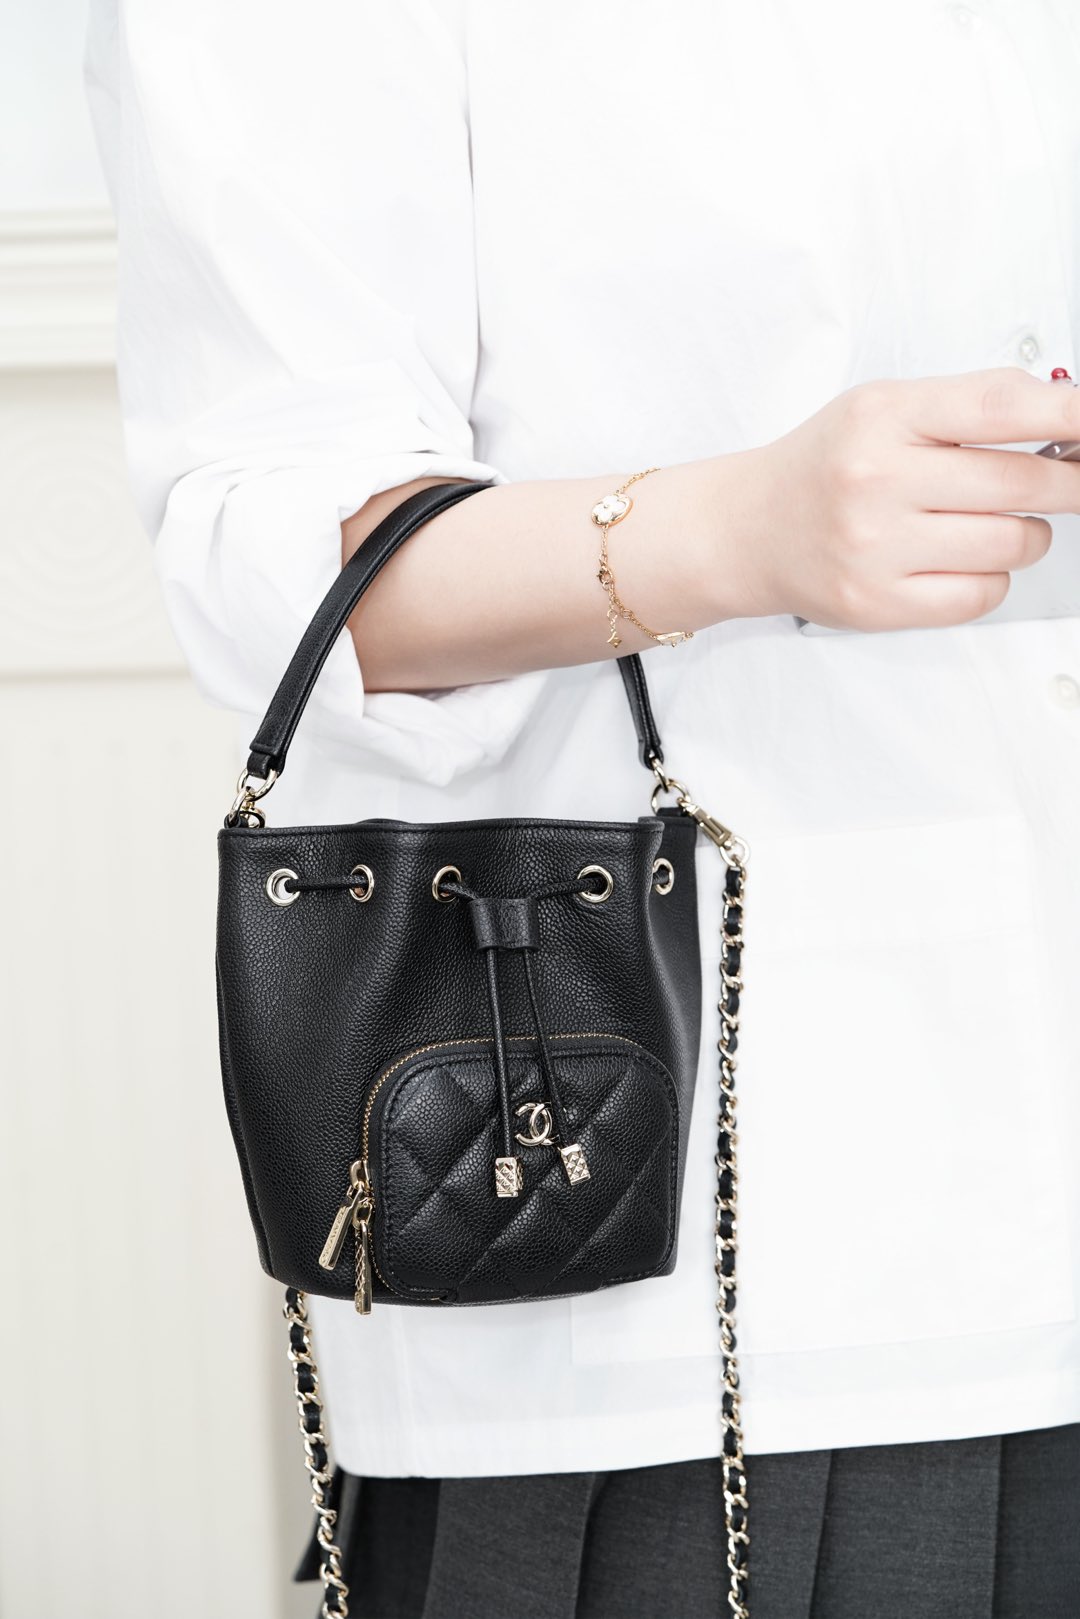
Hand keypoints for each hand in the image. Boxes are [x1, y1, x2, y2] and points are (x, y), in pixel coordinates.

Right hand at [733, 366, 1079, 629]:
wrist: (749, 530)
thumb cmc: (823, 467)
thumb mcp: (882, 407)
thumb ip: (969, 404)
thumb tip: (1065, 413)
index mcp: (881, 418)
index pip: (1000, 408)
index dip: (1069, 419)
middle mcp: (875, 481)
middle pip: (1020, 484)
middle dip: (1066, 483)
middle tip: (1072, 480)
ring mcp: (875, 549)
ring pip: (1011, 544)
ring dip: (1025, 534)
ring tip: (992, 522)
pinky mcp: (878, 604)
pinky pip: (981, 595)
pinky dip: (990, 578)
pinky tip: (961, 560)